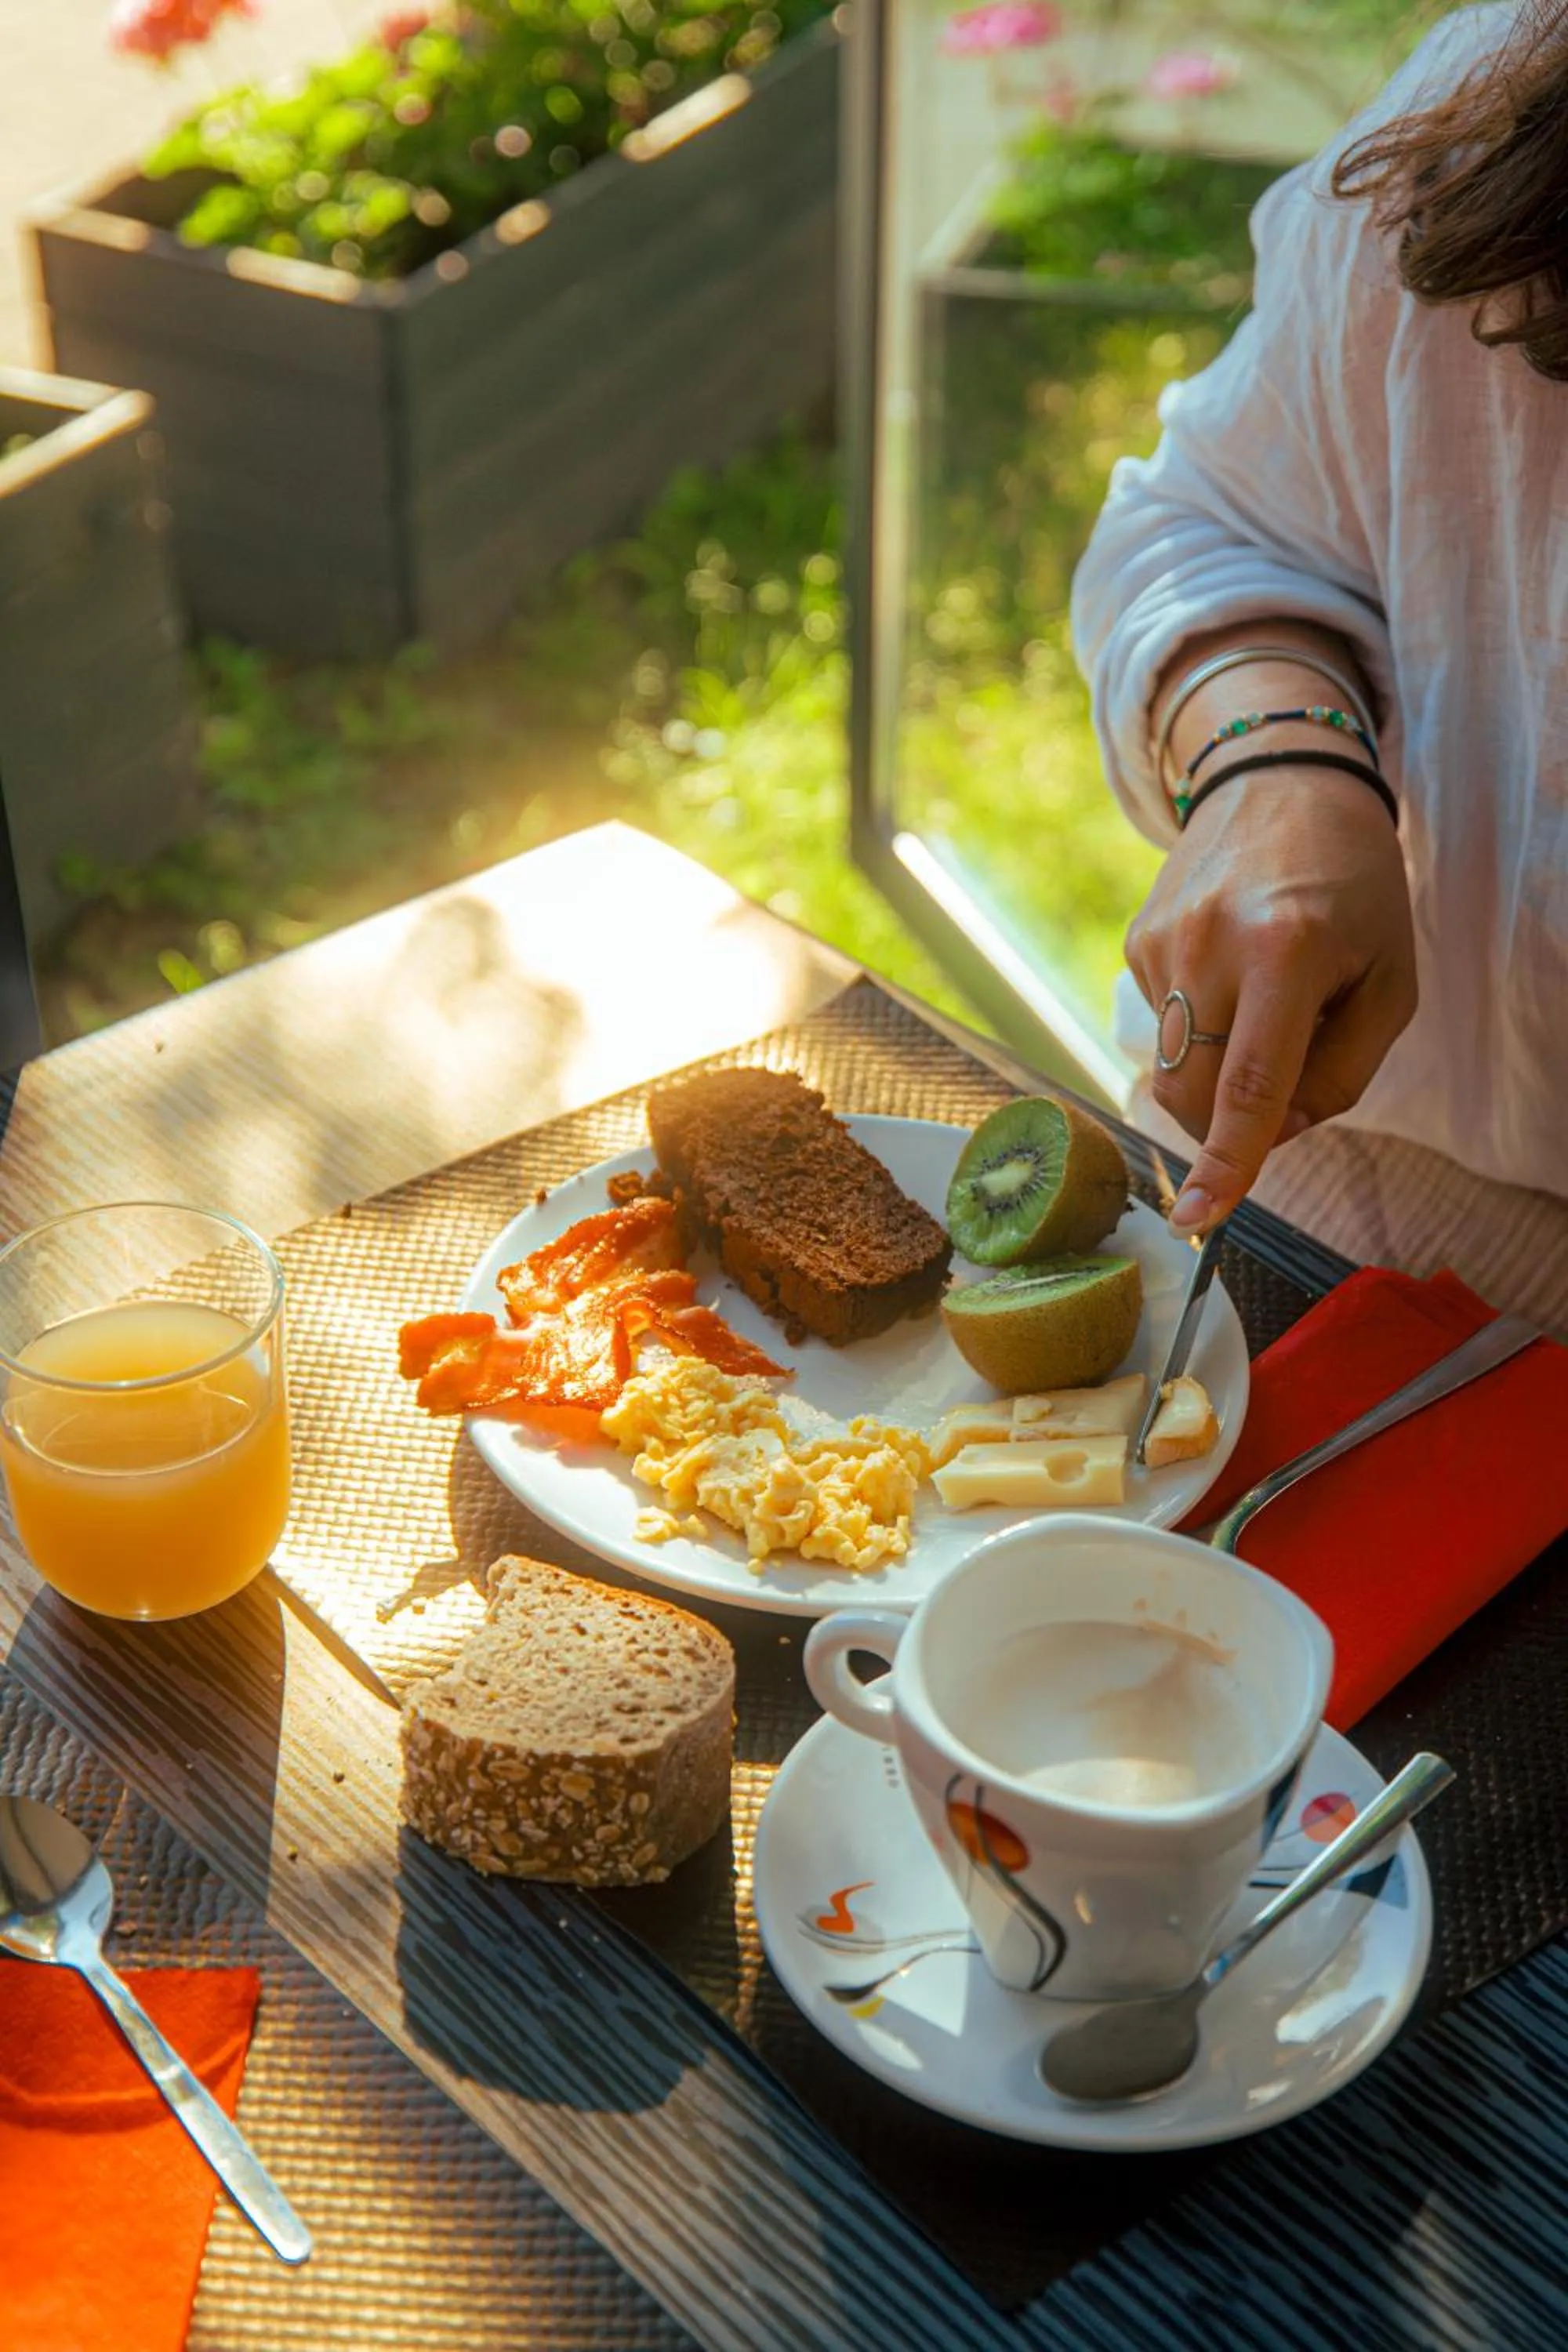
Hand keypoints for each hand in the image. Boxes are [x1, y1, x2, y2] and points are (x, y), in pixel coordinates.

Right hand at [1125, 770, 1417, 1232]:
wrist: (1281, 780)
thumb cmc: (1354, 886)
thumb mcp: (1390, 980)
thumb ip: (1343, 1071)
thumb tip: (1273, 1132)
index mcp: (1287, 949)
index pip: (1249, 1083)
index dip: (1229, 1161)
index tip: (1199, 1219)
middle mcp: (1210, 945)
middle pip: (1196, 1095)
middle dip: (1230, 1123)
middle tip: (1287, 1077)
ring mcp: (1161, 941)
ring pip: (1172, 1069)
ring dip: (1217, 1071)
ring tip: (1262, 1003)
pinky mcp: (1136, 940)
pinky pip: (1162, 1025)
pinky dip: (1199, 1024)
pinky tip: (1230, 968)